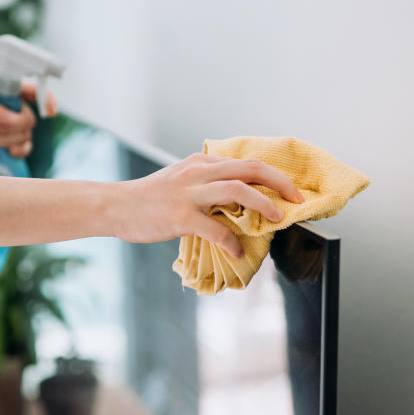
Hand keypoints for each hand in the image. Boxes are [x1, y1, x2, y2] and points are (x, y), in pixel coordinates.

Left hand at [0, 80, 57, 157]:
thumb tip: (13, 120)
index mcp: (7, 89)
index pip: (35, 90)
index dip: (48, 99)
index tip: (51, 112)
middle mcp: (12, 107)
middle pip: (29, 120)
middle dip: (11, 127)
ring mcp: (9, 126)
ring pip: (25, 136)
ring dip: (8, 140)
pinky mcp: (3, 142)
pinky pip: (21, 149)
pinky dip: (17, 152)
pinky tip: (8, 153)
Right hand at [112, 153, 303, 257]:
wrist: (116, 206)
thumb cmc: (149, 198)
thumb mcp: (181, 179)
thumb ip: (206, 183)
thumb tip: (237, 199)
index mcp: (202, 163)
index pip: (246, 163)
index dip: (274, 176)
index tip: (291, 190)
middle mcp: (199, 172)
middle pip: (249, 169)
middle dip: (279, 184)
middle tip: (297, 200)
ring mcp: (189, 193)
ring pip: (237, 190)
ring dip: (263, 205)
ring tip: (276, 219)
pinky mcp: (181, 216)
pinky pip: (215, 228)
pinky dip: (231, 241)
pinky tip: (237, 251)